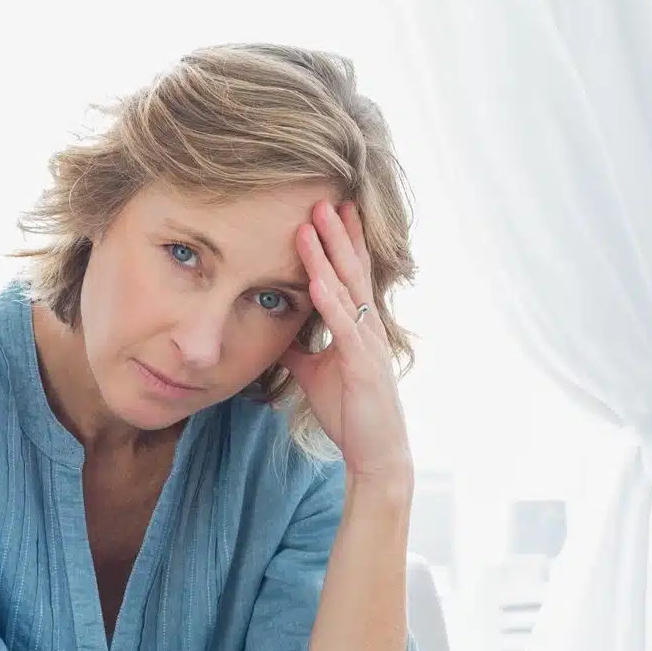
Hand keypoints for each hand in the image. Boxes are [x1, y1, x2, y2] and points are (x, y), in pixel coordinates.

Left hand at [282, 199, 412, 493]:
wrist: (374, 452)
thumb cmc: (349, 411)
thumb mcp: (315, 372)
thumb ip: (300, 348)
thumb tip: (277, 330)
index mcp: (357, 326)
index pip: (348, 275)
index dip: (339, 242)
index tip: (328, 209)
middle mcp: (367, 327)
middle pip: (351, 270)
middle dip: (337, 233)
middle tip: (323, 197)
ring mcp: (368, 343)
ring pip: (347, 290)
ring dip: (329, 255)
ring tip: (315, 223)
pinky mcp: (363, 366)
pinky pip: (344, 328)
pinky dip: (331, 302)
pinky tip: (317, 280)